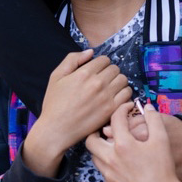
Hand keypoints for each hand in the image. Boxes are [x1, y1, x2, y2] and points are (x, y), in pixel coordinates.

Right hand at [23, 50, 130, 176]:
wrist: (56, 130)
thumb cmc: (54, 104)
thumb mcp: (56, 76)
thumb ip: (72, 59)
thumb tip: (91, 52)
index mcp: (84, 73)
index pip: (104, 60)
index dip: (101, 64)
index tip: (97, 72)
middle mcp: (98, 83)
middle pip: (115, 69)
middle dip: (110, 72)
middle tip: (103, 81)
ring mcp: (106, 97)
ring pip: (123, 80)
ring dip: (118, 82)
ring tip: (110, 88)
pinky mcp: (111, 110)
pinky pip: (127, 95)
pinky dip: (124, 94)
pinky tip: (114, 98)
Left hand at [102, 104, 181, 181]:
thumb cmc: (163, 169)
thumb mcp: (162, 140)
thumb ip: (154, 120)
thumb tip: (147, 107)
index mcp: (123, 145)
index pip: (115, 119)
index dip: (121, 109)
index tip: (127, 108)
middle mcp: (110, 160)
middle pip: (91, 141)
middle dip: (95, 132)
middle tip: (105, 130)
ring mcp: (108, 176)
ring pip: (95, 159)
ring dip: (101, 151)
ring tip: (112, 148)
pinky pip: (104, 175)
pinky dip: (109, 168)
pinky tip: (121, 168)